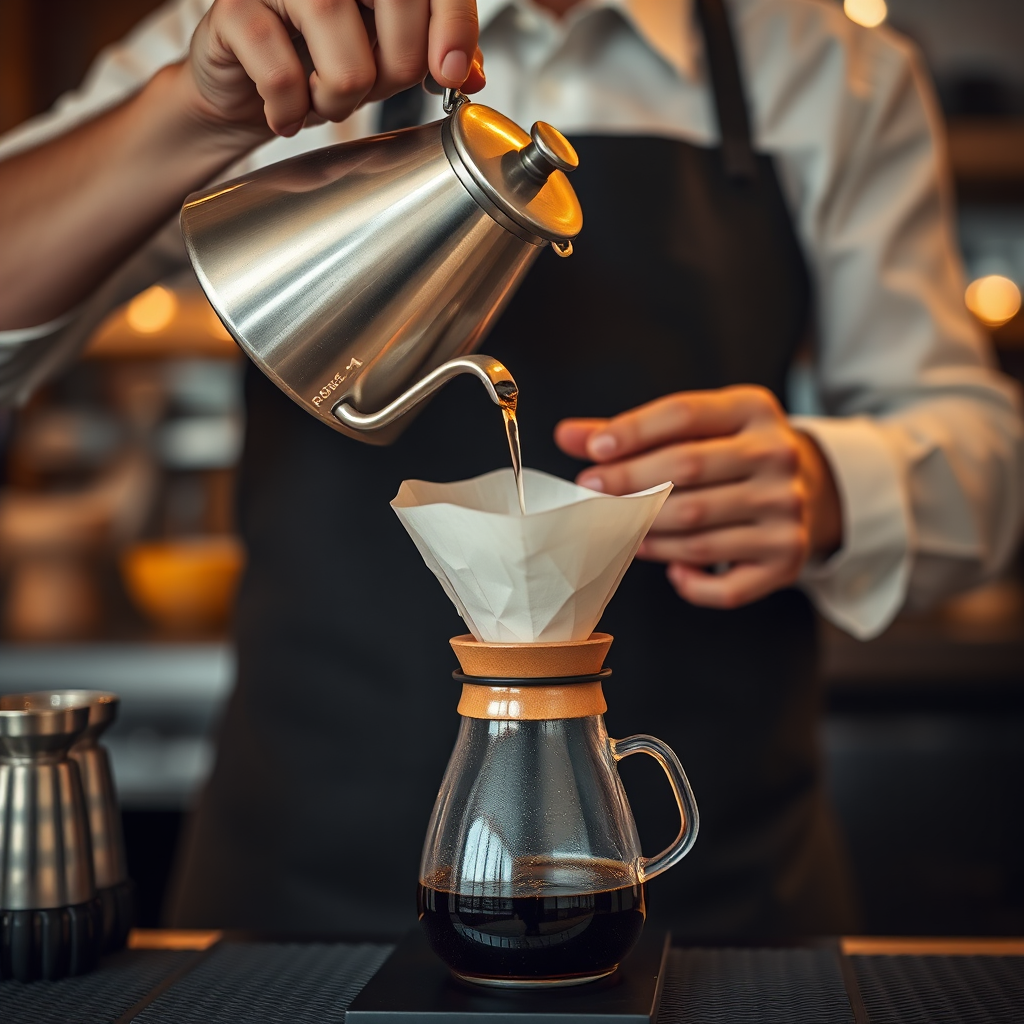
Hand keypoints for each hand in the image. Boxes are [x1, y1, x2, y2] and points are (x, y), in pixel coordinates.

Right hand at [184, 0, 483, 139]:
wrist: (246, 87)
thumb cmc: (318, 63)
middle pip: (397, 9)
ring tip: (325, 102)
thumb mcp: (385, 58)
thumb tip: (472, 74)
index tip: (452, 73)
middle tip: (368, 87)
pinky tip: (287, 113)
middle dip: (394, 72)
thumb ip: (432, 55)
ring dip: (343, 99)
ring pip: (344, 53)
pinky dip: (292, 110)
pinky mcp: (233, 10)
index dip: (452, 24)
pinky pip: (282, 76)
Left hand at [554, 386, 842, 608]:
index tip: (594, 449)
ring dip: (647, 534)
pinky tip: (671, 568)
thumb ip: (633, 432)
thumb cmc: (732, 454)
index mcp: (754, 409)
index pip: (684, 414)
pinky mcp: (789, 558)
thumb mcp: (698, 427)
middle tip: (590, 493)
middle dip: (630, 483)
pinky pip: (726, 585)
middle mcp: (780, 456)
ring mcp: (787, 511)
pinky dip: (690, 581)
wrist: (809, 489)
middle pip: (687, 469)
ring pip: (698, 529)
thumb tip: (567, 435)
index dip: (633, 431)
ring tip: (619, 532)